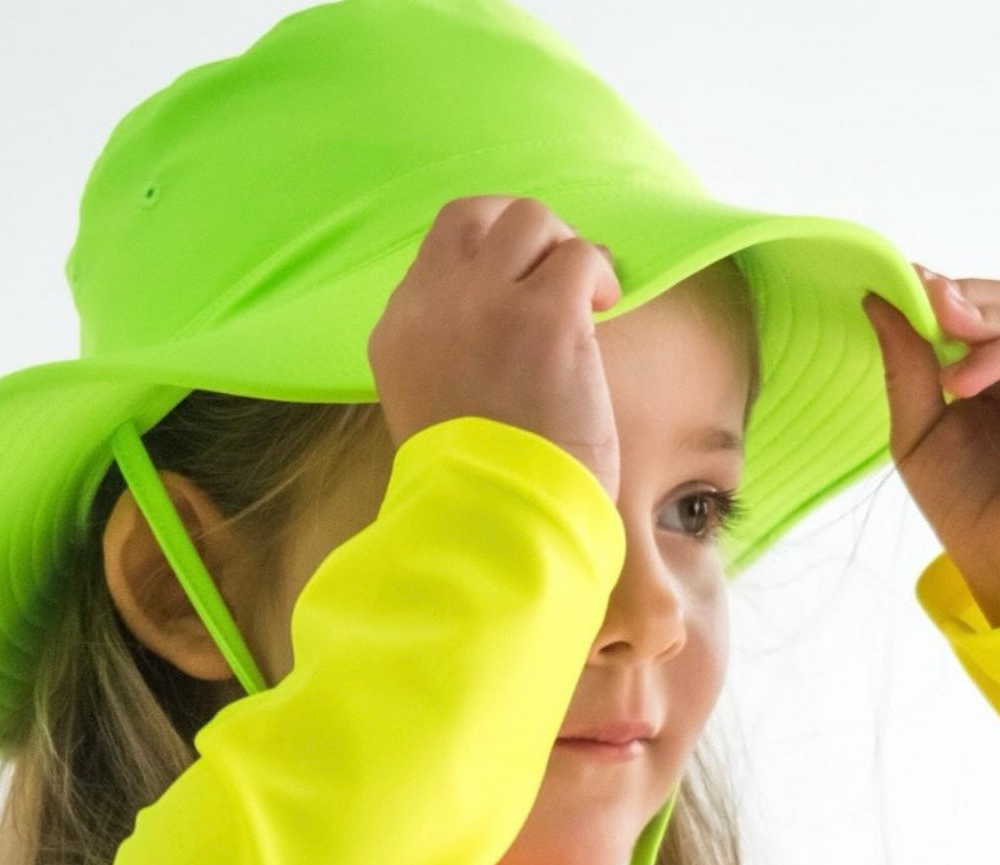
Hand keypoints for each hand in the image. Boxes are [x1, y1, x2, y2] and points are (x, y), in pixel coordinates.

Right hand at [367, 195, 622, 499]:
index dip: (483, 262)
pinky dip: (596, 273)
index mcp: (397, 332)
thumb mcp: (430, 410)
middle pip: (472, 215)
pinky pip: (578, 255)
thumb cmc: (473, 482)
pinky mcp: (544, 314)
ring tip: (583, 297)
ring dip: (561, 249)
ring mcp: (487, 302)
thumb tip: (501, 332)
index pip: (434, 256)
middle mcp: (432, 304)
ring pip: (528, 219)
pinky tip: (602, 309)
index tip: (514, 294)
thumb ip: (447, 359)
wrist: (493, 514)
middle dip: (518, 234)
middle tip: (552, 276)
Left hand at [861, 266, 999, 626]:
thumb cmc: (968, 504)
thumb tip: (877, 303)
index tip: (895, 277)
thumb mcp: (917, 432)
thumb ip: (904, 368)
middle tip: (916, 290)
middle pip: (997, 302)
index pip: (965, 313)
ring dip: (975, 318)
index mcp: (988, 373)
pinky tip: (961, 380)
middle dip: (954, 295)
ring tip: (937, 328)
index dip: (933, 293)